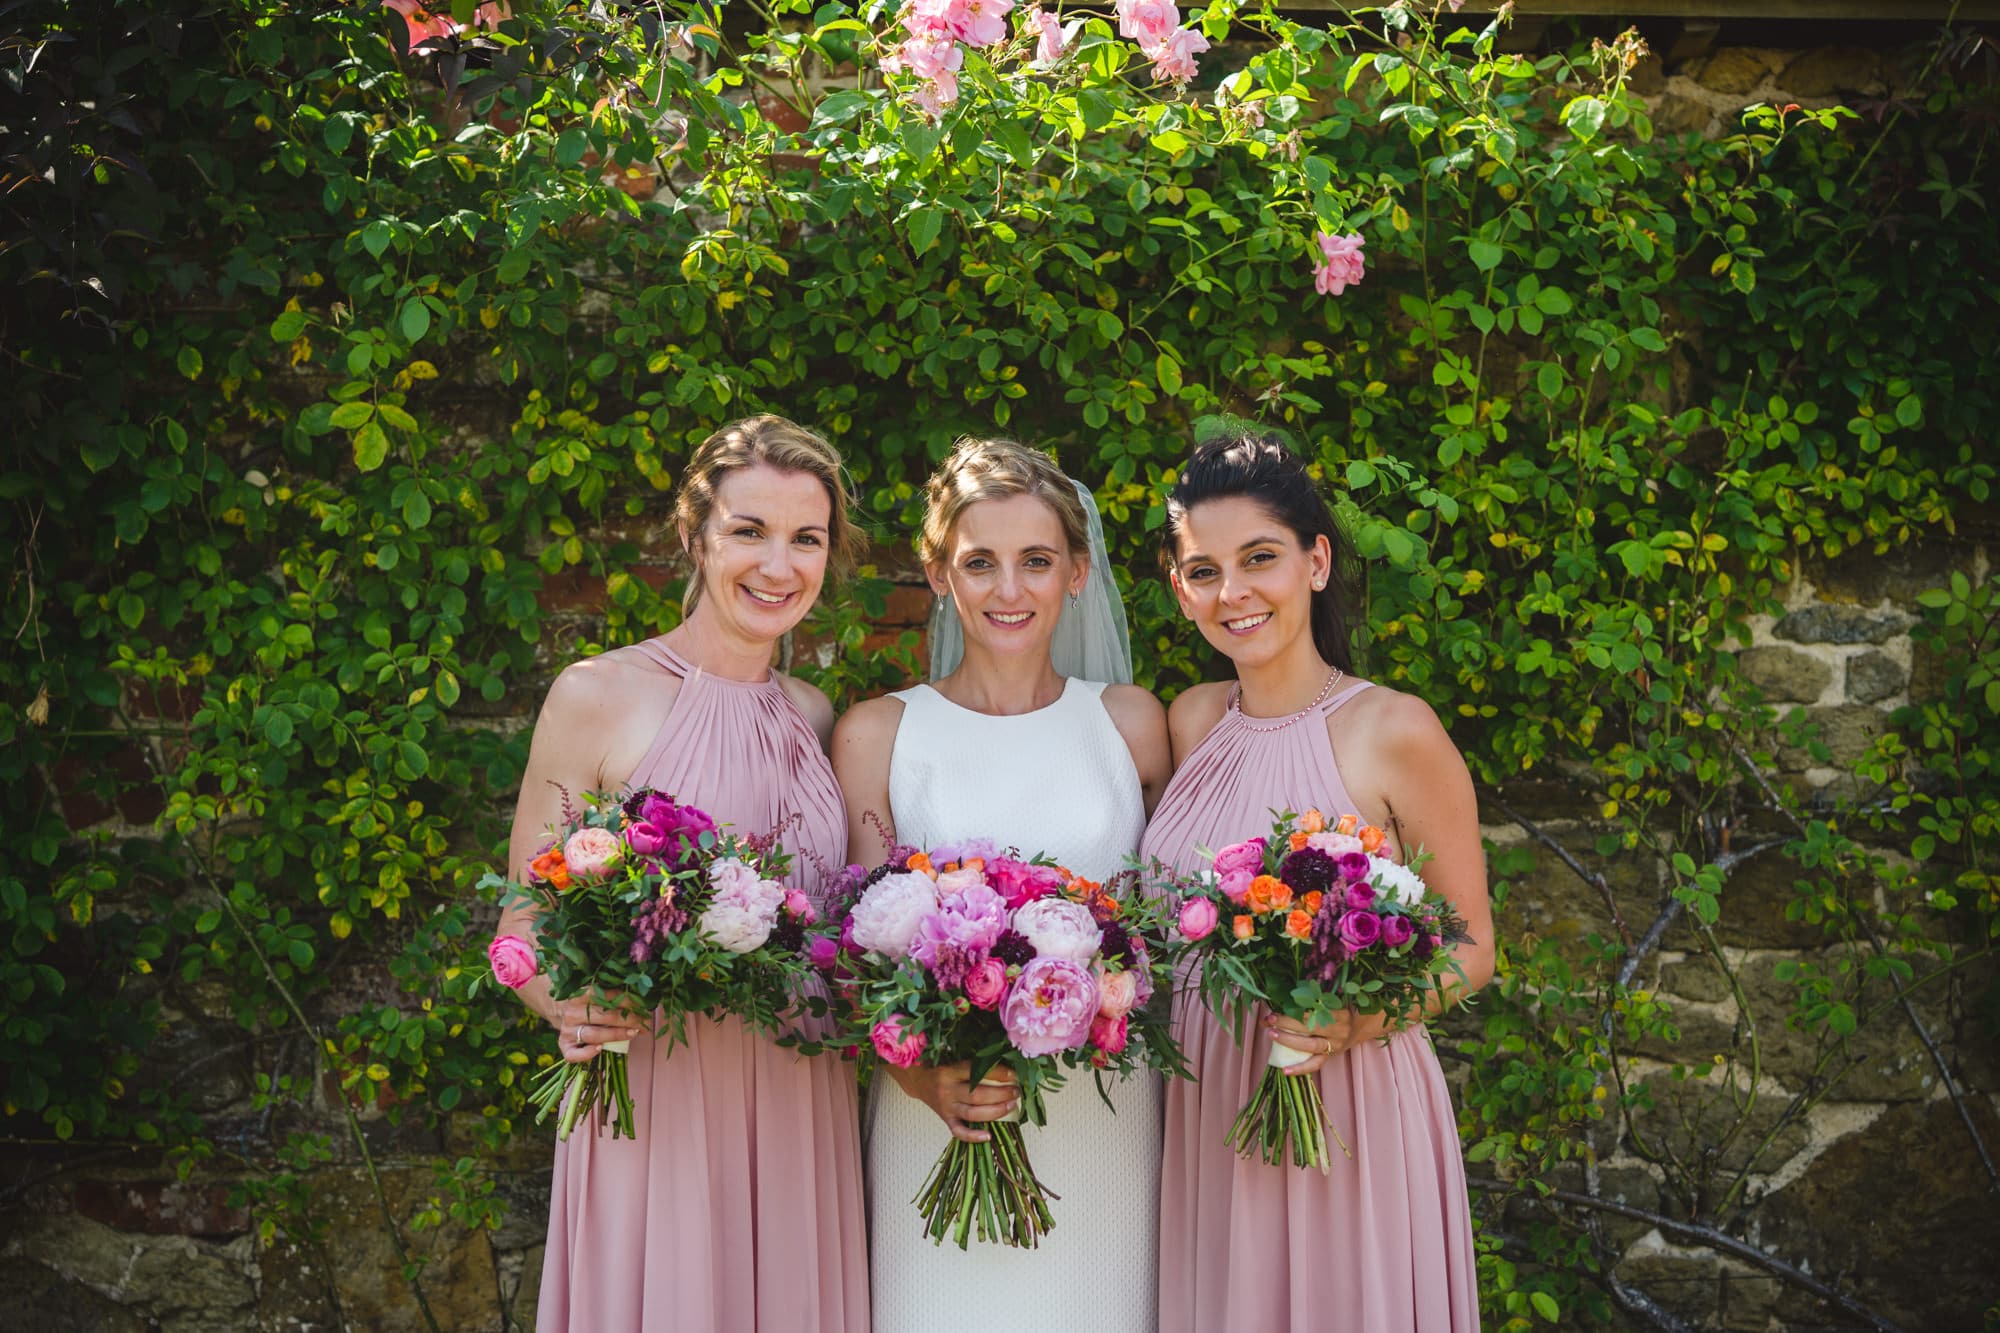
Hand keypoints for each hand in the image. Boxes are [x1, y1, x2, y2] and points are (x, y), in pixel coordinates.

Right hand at [549, 994, 647, 1064]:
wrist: (563, 1011)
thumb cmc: (589, 1003)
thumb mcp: (597, 994)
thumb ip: (614, 996)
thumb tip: (643, 1000)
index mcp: (580, 994)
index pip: (607, 996)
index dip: (628, 1001)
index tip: (644, 1005)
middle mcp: (572, 1012)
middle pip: (604, 1016)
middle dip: (629, 1019)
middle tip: (646, 1022)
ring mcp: (567, 1030)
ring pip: (594, 1034)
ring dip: (616, 1035)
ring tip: (634, 1033)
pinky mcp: (564, 1045)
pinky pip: (573, 1054)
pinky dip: (586, 1054)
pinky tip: (600, 1049)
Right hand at [885, 1060, 1019, 1142]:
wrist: (918, 1080)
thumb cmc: (941, 1068)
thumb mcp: (954, 1060)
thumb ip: (974, 1064)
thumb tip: (1005, 1066)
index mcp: (950, 1071)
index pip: (976, 1072)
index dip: (997, 1073)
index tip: (1014, 1075)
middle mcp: (947, 1089)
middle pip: (977, 1095)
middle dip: (1001, 1094)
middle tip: (1016, 1092)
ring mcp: (946, 1107)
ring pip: (973, 1113)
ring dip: (995, 1111)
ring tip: (1012, 1106)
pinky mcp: (946, 1119)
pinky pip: (959, 1131)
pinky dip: (973, 1136)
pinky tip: (988, 1136)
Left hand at [1266, 1008, 1387, 1076]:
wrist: (1364, 1025)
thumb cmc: (1344, 1008)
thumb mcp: (1337, 1000)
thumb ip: (1318, 997)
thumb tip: (1286, 994)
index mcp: (1341, 1012)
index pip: (1317, 1010)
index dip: (1297, 1008)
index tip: (1278, 1005)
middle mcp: (1339, 1030)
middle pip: (1312, 1027)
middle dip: (1288, 1023)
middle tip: (1270, 1019)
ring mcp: (1335, 1045)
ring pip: (1312, 1045)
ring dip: (1290, 1041)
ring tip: (1271, 1035)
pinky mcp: (1331, 1057)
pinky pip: (1315, 1064)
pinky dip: (1300, 1069)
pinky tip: (1285, 1070)